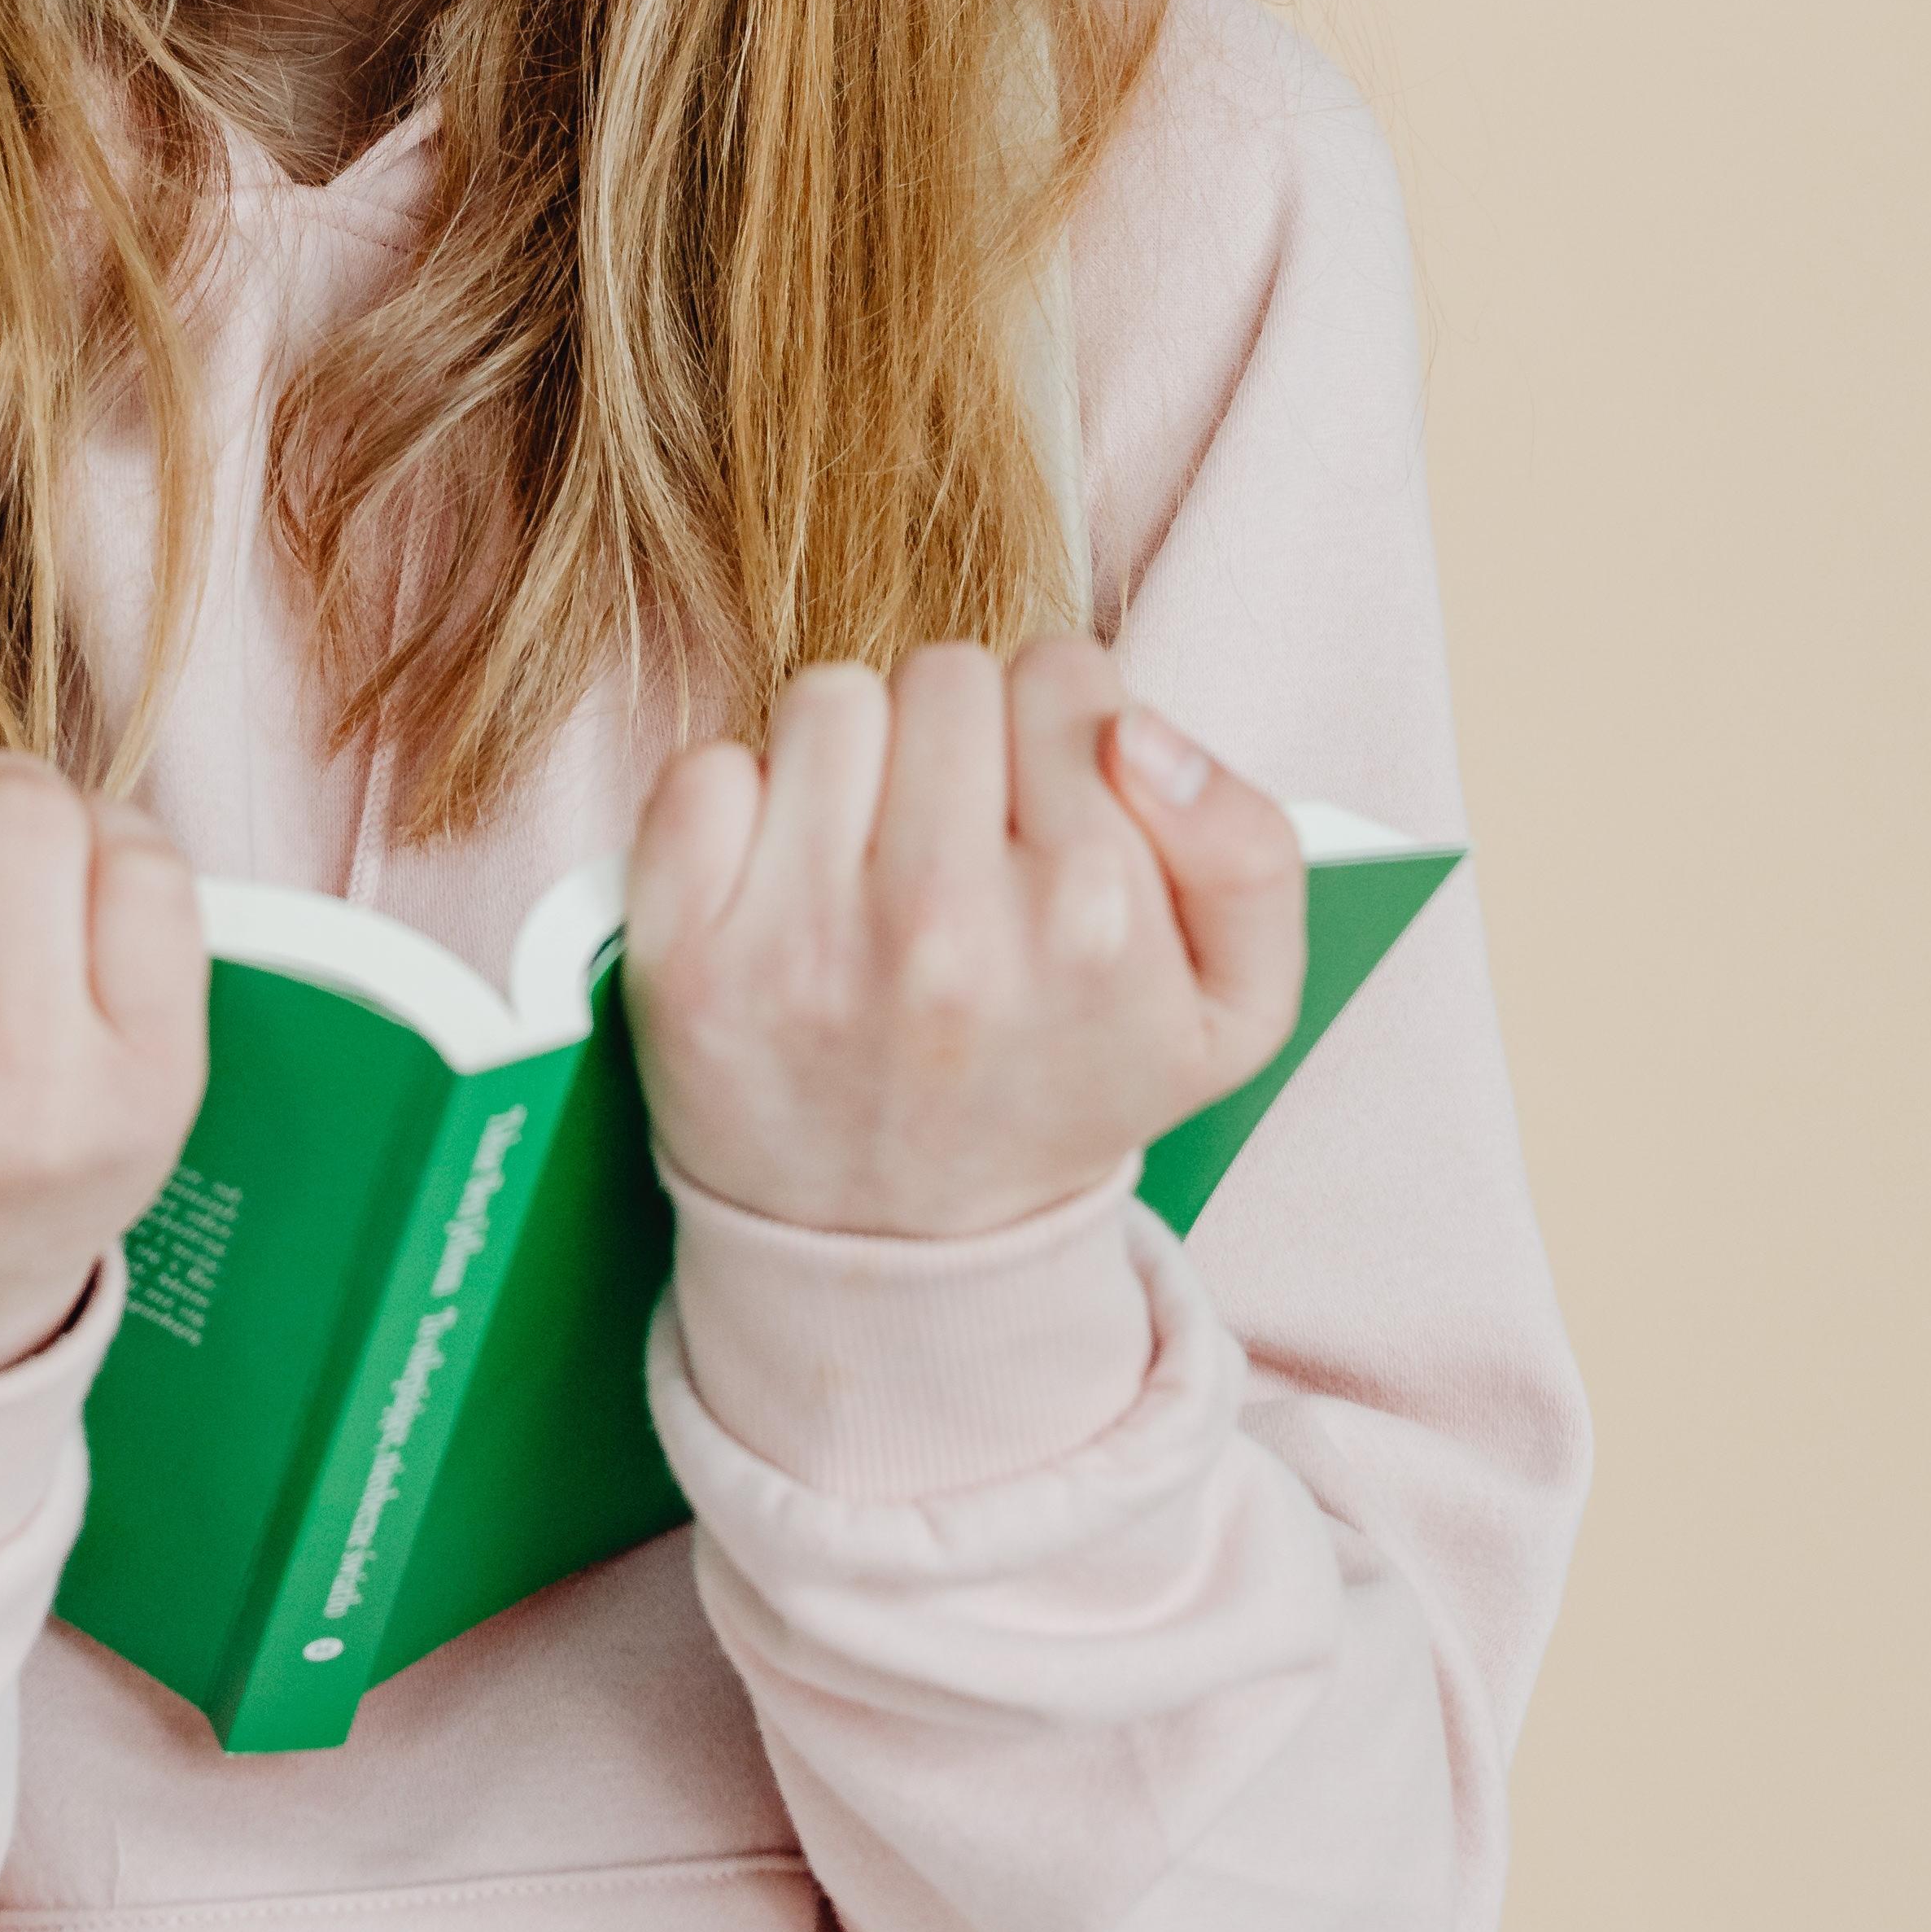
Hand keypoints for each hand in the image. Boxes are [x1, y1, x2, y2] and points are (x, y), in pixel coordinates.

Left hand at [623, 642, 1305, 1242]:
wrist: (904, 1257)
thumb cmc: (1064, 1093)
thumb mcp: (1233, 1008)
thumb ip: (1245, 845)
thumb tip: (1134, 729)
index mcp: (1087, 923)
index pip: (1063, 674)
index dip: (1061, 732)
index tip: (1046, 817)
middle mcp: (940, 930)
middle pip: (945, 674)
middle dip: (959, 739)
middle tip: (959, 846)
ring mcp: (798, 945)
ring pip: (827, 702)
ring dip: (854, 761)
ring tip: (874, 862)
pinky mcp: (685, 961)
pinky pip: (705, 770)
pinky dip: (740, 808)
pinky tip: (784, 885)